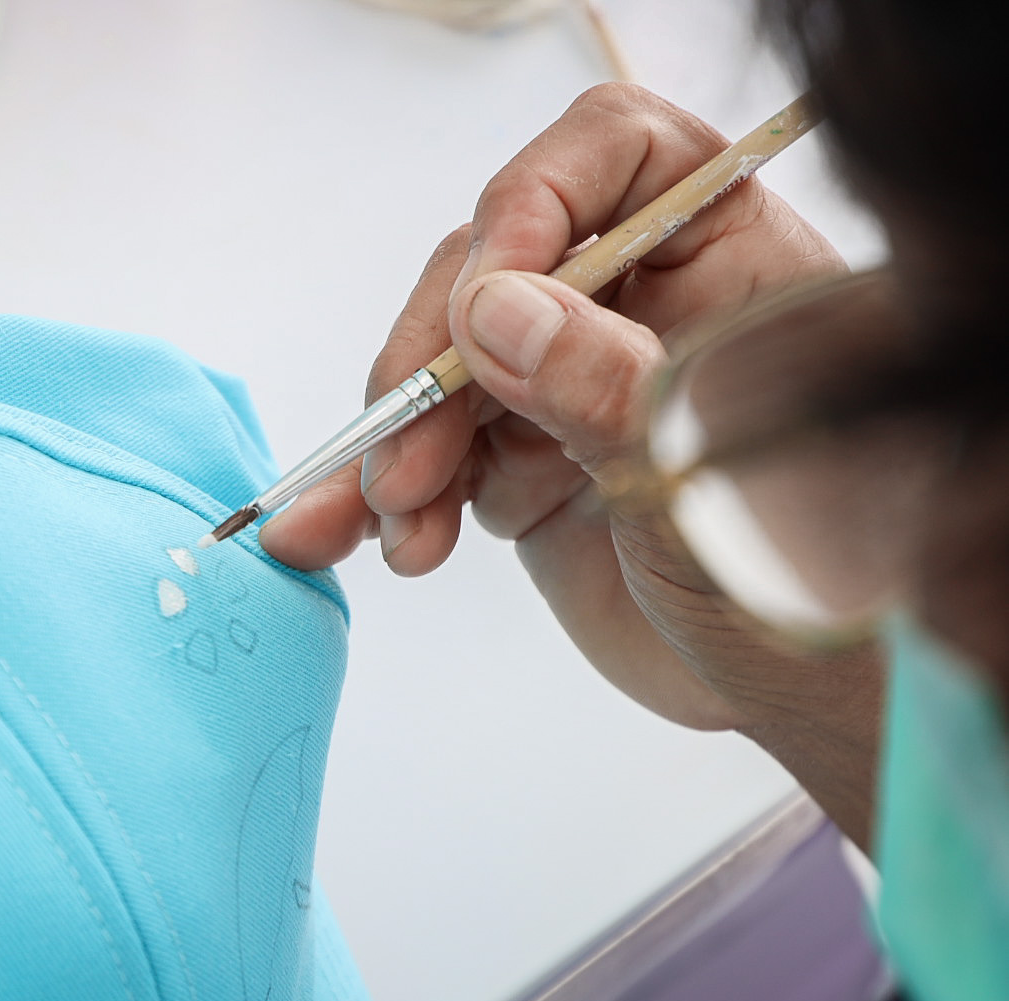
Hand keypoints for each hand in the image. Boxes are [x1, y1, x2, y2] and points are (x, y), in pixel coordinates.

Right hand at [260, 84, 882, 843]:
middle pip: (491, 269)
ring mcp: (567, 376)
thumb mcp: (712, 474)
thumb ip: (605, 384)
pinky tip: (346, 538)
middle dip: (431, 370)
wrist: (790, 699)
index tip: (478, 311)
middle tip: (406, 472)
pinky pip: (427, 449)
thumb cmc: (803, 576)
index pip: (614, 152)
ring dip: (394, 448)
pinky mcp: (518, 456)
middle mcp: (635, 298)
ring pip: (441, 365)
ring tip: (392, 535)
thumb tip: (490, 311)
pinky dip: (381, 494)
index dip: (530, 207)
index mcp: (723, 253)